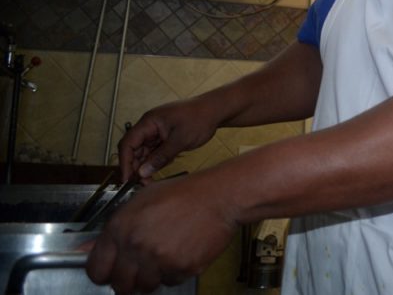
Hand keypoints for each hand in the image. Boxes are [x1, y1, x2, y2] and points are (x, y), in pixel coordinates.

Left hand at [85, 174, 237, 293]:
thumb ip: (113, 229)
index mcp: (121, 227)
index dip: (104, 274)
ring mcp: (159, 259)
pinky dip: (175, 272)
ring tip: (165, 256)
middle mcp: (136, 246)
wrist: (219, 196)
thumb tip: (85, 250)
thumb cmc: (182, 194)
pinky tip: (183, 252)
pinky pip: (171, 282)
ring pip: (146, 287)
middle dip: (129, 281)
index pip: (96, 270)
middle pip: (120, 285)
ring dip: (153, 277)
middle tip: (141, 269)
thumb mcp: (141, 201)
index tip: (111, 273)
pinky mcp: (182, 268)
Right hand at [119, 99, 218, 181]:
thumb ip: (161, 157)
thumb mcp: (180, 140)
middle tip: (140, 183)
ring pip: (144, 152)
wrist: (216, 111)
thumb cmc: (199, 118)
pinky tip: (157, 172)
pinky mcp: (165, 138)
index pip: (128, 143)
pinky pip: (155, 152)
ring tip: (149, 182)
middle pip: (134, 149)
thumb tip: (143, 172)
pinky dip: (155, 162)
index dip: (125, 162)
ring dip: (145, 166)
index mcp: (149, 122)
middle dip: (135, 166)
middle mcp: (150, 127)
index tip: (126, 178)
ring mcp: (158, 132)